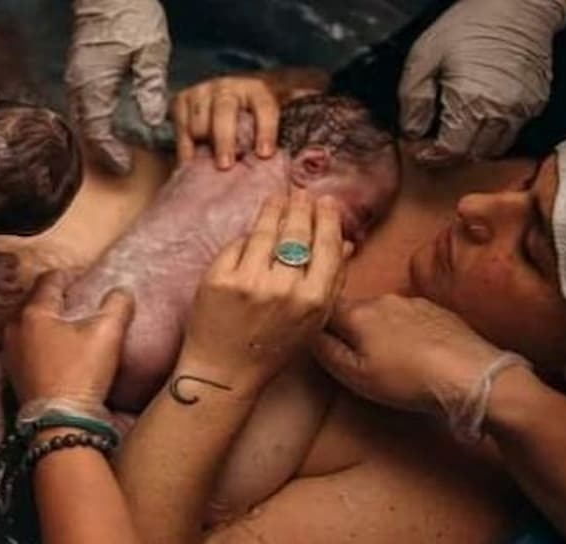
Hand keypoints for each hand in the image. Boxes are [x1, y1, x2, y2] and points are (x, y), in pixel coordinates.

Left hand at [3, 270, 134, 408]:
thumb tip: (121, 291)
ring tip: (71, 324)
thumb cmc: (82, 373)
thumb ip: (118, 304)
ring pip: (30, 323)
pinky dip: (42, 339)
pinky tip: (59, 349)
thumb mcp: (108, 333)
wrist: (60, 423)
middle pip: (37, 300)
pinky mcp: (13, 372)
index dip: (71, 275)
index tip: (86, 278)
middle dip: (58, 297)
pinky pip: (27, 344)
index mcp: (33, 312)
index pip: (50, 279)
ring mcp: (10, 351)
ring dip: (49, 320)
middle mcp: (14, 327)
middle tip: (80, 299)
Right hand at [67, 0, 171, 173]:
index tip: (125, 166)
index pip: (97, 130)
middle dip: (101, 148)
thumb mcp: (150, 49)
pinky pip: (82, 100)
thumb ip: (150, 87)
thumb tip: (152, 120)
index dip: (110, 152)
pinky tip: (109, 118)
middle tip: (120, 164)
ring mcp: (76, 72)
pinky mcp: (80, 64)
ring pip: (82, 113)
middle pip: (85, 126)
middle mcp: (79, 81)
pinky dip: (94, 116)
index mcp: (95, 81)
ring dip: (96, 133)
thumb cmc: (129, 11)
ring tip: (115, 147)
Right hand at [170, 76, 278, 168]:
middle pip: (224, 112)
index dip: (265, 131)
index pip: (264, 107)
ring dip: (203, 145)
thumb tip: (293, 149)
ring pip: (199, 121)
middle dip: (225, 140)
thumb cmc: (252, 115)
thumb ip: (278, 130)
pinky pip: (180, 127)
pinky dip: (185, 147)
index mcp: (257, 89)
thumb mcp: (270, 116)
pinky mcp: (182, 100)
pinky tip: (191, 163)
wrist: (231, 96)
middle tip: (225, 165)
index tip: (264, 154)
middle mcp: (227, 86)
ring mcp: (202, 91)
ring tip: (208, 165)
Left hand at [180, 190, 346, 388]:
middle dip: (301, 208)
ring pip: (265, 232)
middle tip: (302, 194)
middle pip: (297, 233)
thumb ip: (332, 281)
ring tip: (279, 198)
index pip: (326, 246)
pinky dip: (246, 237)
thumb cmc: (272, 348)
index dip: (327, 219)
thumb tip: (346, 241)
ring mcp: (249, 282)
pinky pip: (237, 245)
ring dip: (274, 210)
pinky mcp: (219, 279)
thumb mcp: (312, 320)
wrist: (224, 372)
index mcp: (313, 300)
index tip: (326, 202)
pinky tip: (252, 228)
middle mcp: (283, 288)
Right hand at [311, 295, 510, 419]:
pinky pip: (410, 316)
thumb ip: (326, 351)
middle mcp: (382, 298)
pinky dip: (407, 331)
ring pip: (384, 312)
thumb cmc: (407, 379)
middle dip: (353, 328)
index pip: (324, 307)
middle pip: (355, 309)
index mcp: (357, 313)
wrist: (471, 375)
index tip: (323, 341)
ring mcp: (413, 302)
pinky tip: (418, 353)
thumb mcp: (356, 376)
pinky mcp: (438, 310)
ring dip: (382, 330)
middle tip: (361, 357)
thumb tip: (308, 332)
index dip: (319, 323)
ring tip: (393, 358)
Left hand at [399, 0, 565, 164]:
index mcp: (471, 102)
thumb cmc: (468, 24)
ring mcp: (523, 110)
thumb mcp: (425, 55)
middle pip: (473, 154)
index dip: (432, 155)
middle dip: (451, 153)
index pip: (450, 151)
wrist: (519, 4)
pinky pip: (512, 131)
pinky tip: (478, 112)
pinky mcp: (536, 103)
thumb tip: (412, 132)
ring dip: (473, 145)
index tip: (419, 148)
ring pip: (494, 148)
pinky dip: (493, 131)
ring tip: (455, 126)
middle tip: (433, 139)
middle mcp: (501, 112)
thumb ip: (414, 98)